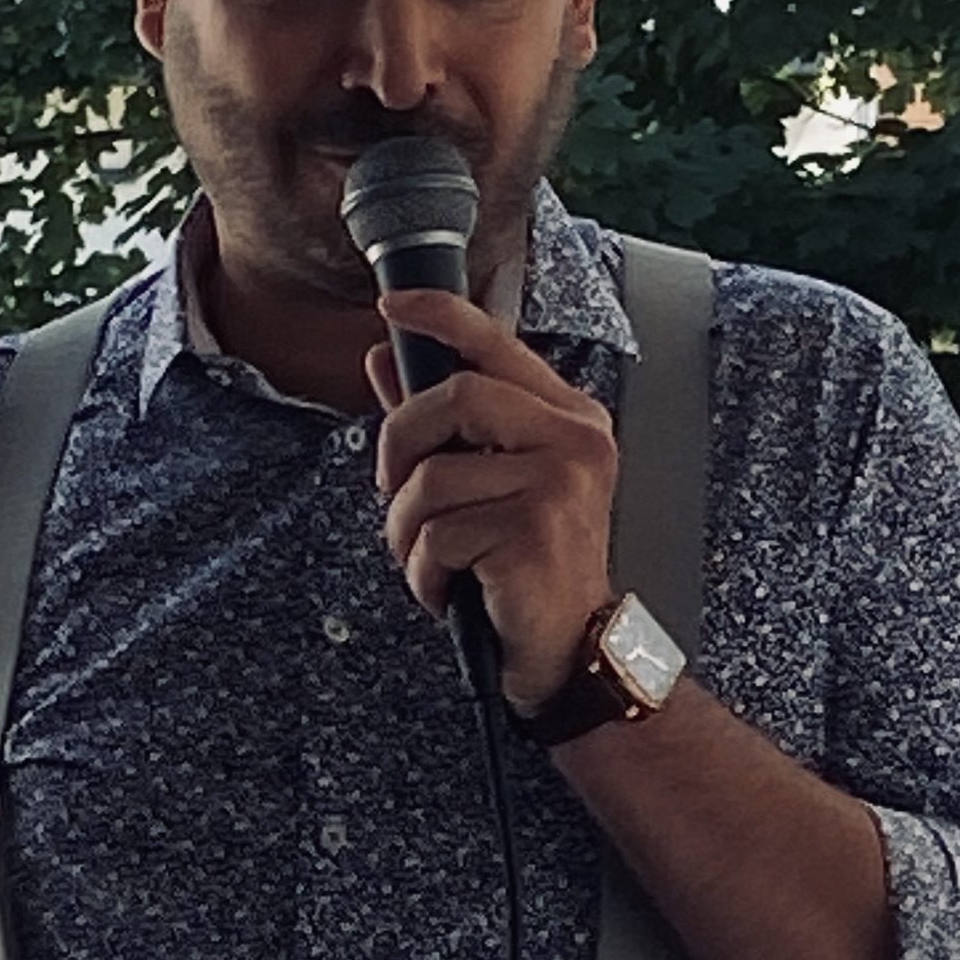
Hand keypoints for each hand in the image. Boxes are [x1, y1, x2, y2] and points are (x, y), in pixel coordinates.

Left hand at [370, 293, 617, 713]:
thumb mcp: (486, 485)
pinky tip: (449, 590)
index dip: (440, 316)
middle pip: (454, 397)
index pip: (497, 344)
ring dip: (406, 530)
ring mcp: (560, 485)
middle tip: (395, 491)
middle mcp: (574, 442)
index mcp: (567, 420)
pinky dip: (424, 573)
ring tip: (434, 562)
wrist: (570, 652)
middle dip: (400, 446)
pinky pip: (438, 533)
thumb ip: (441, 424)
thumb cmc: (529, 570)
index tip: (392, 307)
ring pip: (433, 477)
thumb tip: (384, 362)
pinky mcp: (534, 532)